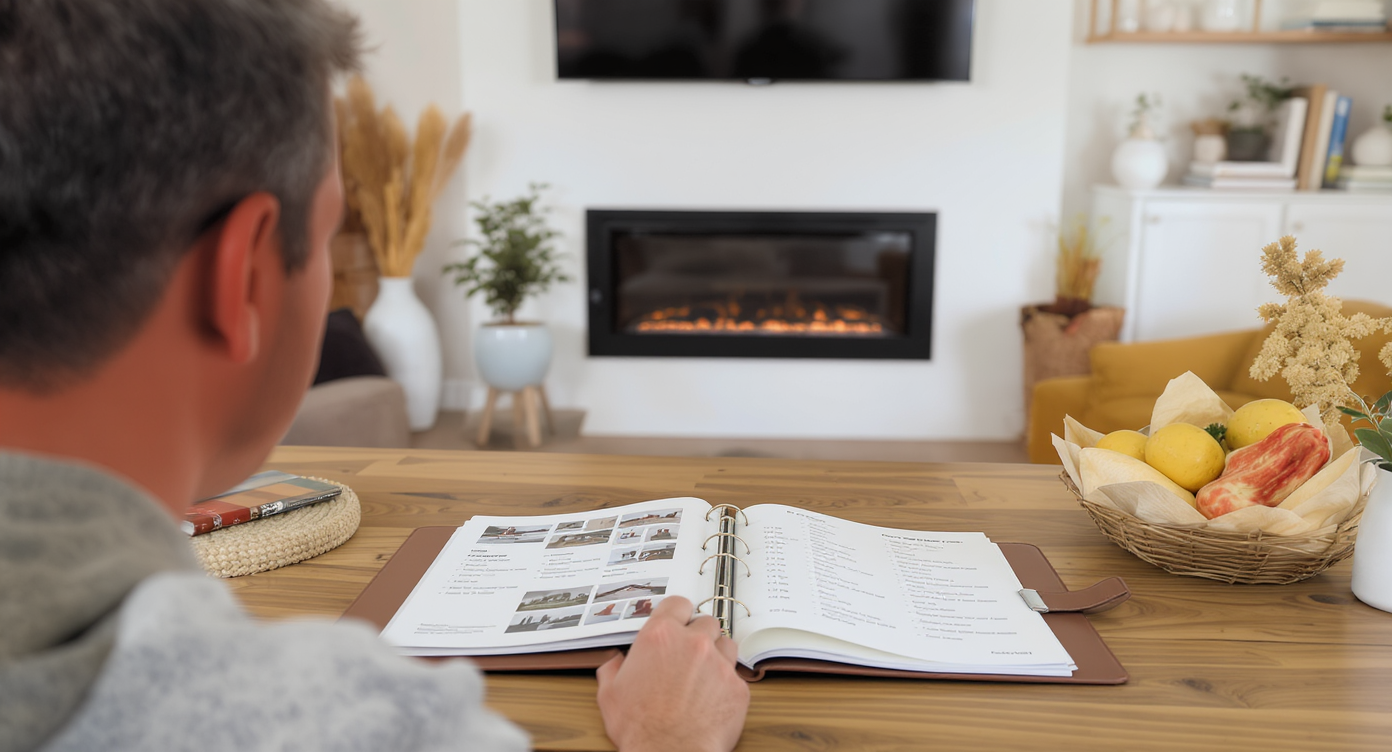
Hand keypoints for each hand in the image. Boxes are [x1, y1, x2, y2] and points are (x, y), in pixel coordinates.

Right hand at [596, 596, 749, 751]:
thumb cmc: (640, 728)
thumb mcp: (610, 694)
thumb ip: (613, 668)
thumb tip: (615, 661)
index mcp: (660, 637)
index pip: (678, 603)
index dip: (677, 613)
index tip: (677, 621)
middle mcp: (693, 643)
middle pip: (706, 622)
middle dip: (698, 635)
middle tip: (688, 656)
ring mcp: (719, 664)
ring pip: (726, 644)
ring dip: (717, 655)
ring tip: (703, 676)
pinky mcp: (737, 687)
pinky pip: (736, 676)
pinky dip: (726, 685)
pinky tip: (712, 699)